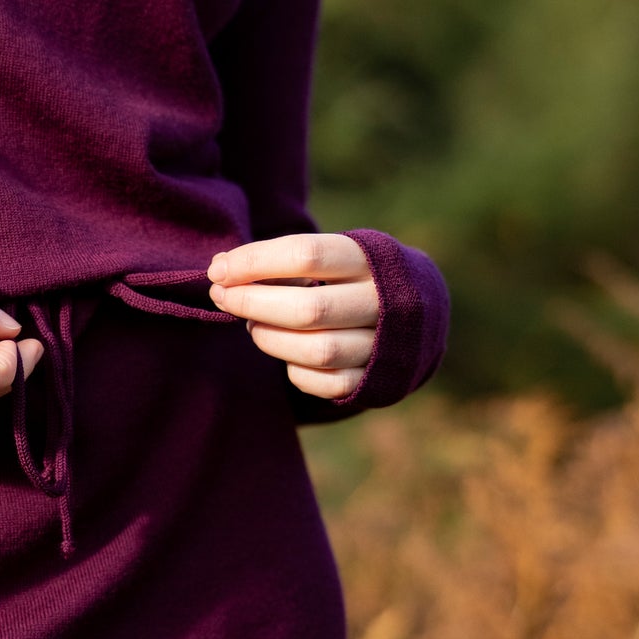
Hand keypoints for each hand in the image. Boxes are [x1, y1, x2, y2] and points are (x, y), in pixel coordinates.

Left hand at [207, 233, 378, 400]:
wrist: (420, 309)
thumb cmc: (353, 276)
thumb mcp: (333, 255)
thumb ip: (284, 260)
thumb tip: (220, 267)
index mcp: (370, 258)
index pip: (306, 254)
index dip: (254, 261)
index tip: (218, 270)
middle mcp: (383, 300)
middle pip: (308, 308)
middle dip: (252, 304)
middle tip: (223, 298)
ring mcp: (383, 344)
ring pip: (317, 350)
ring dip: (270, 339)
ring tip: (252, 325)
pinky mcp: (375, 380)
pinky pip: (327, 383)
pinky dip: (296, 372)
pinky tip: (285, 354)